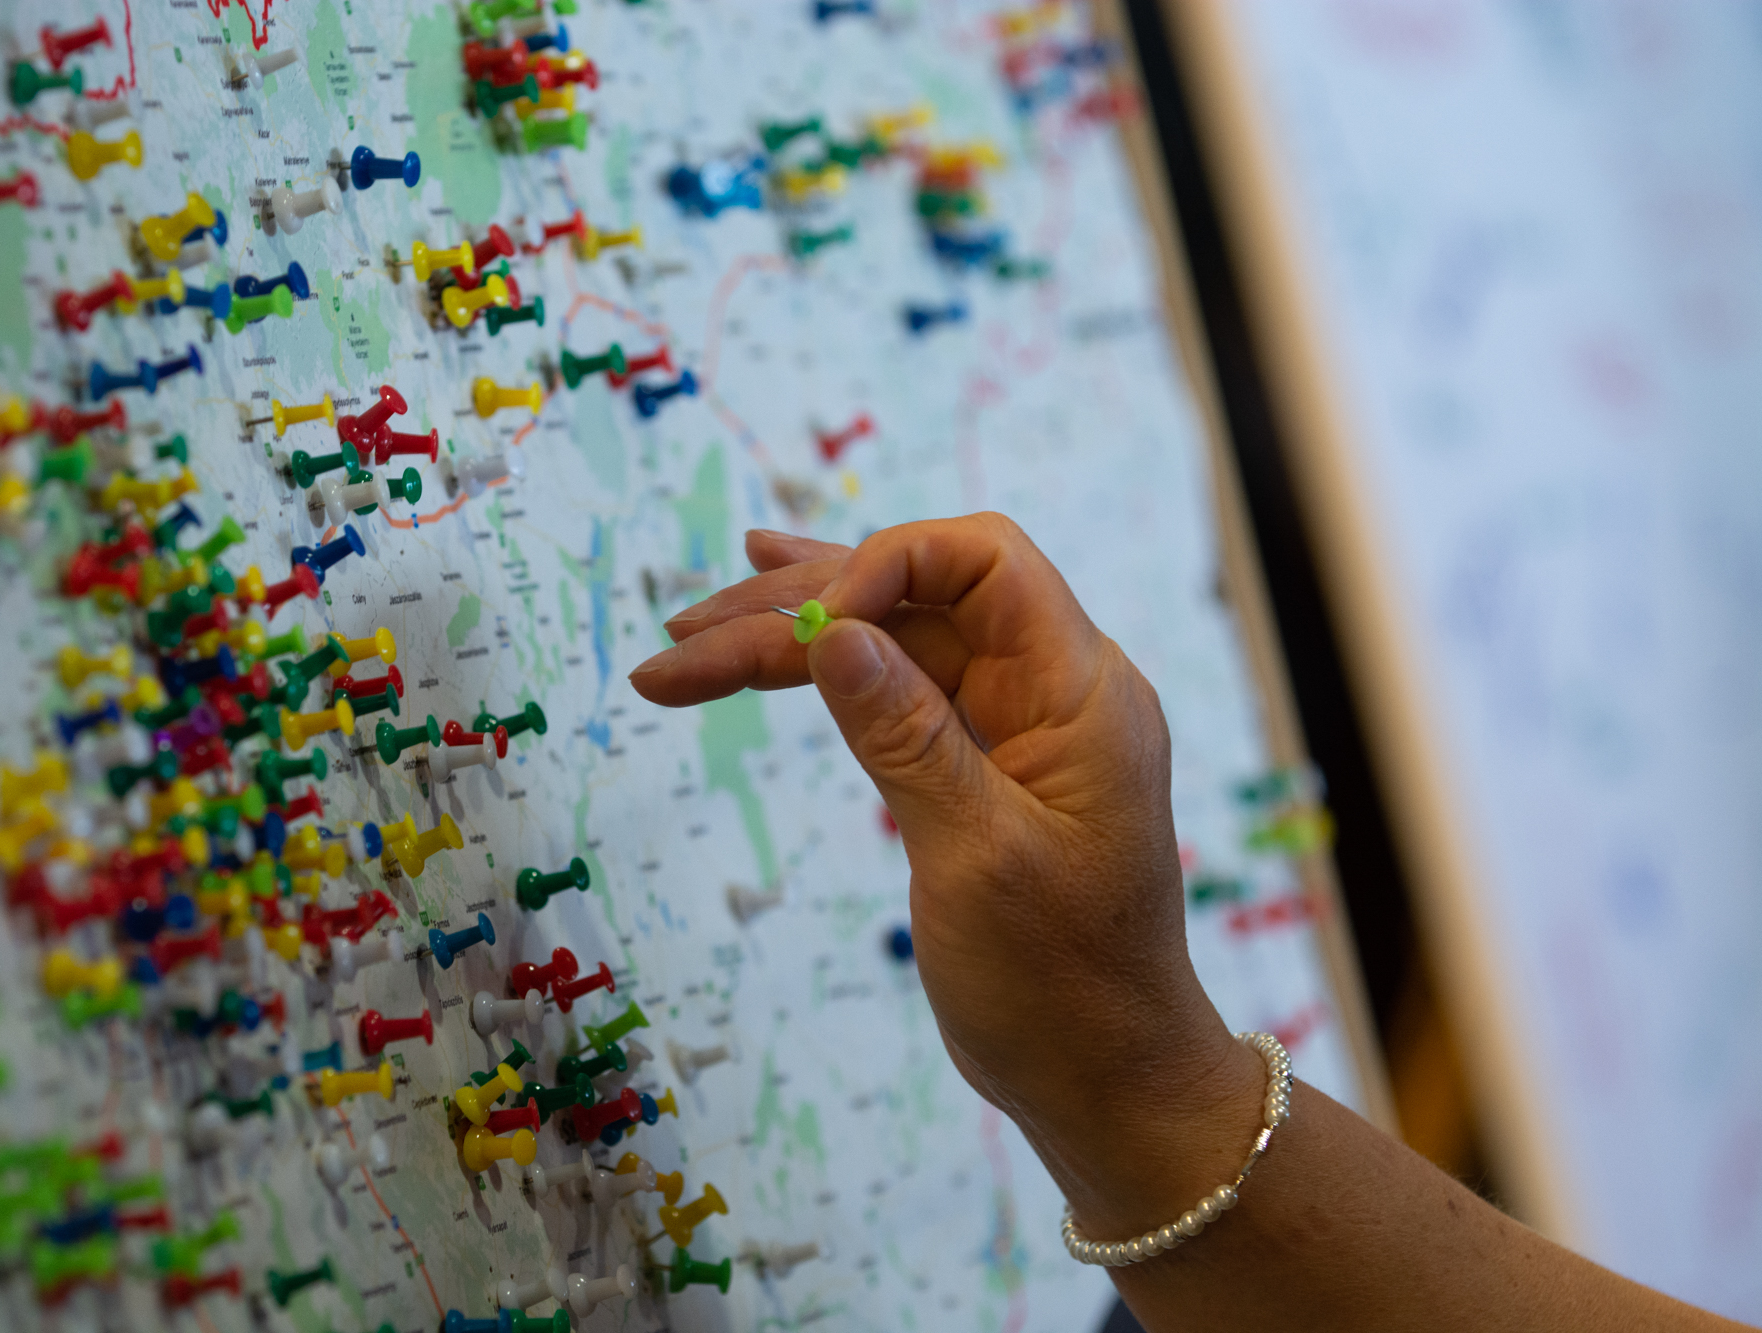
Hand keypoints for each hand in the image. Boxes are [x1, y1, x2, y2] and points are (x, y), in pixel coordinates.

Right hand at [631, 515, 1257, 1234]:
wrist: (1106, 1083)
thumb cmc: (1060, 986)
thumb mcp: (977, 859)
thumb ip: (906, 737)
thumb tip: (832, 630)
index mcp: (1080, 692)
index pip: (985, 561)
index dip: (888, 564)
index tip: (809, 631)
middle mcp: (1050, 688)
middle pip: (915, 599)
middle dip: (796, 607)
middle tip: (682, 633)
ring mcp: (1013, 725)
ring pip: (891, 643)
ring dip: (785, 639)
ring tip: (683, 637)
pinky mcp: (977, 765)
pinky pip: (895, 694)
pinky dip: (822, 678)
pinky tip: (767, 643)